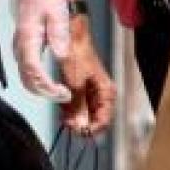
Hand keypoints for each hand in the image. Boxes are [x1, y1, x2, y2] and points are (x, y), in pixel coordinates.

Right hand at [14, 0, 73, 100]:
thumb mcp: (58, 12)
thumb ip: (59, 34)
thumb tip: (61, 54)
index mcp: (28, 38)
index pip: (33, 70)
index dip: (46, 86)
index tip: (63, 93)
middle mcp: (20, 45)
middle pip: (27, 79)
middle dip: (45, 92)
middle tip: (65, 96)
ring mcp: (20, 47)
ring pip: (25, 76)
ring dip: (41, 89)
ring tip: (61, 92)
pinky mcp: (24, 47)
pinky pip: (27, 70)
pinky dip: (38, 81)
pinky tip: (52, 82)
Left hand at [59, 16, 116, 135]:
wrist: (71, 37)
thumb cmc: (78, 55)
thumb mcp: (76, 83)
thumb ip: (78, 106)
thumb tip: (79, 126)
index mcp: (106, 93)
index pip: (104, 121)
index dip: (91, 130)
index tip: (79, 133)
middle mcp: (101, 94)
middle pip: (94, 119)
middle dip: (81, 124)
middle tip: (68, 126)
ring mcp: (91, 92)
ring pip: (84, 113)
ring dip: (74, 118)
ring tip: (64, 117)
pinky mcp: (81, 89)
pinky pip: (77, 105)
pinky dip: (69, 109)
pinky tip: (63, 110)